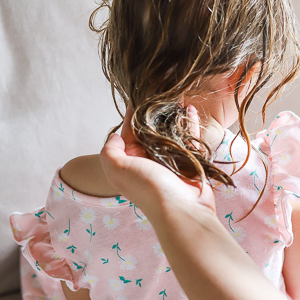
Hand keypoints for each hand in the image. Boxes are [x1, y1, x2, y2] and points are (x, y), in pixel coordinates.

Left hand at [100, 105, 215, 221]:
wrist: (182, 210)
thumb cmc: (149, 189)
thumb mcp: (117, 169)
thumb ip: (109, 151)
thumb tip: (115, 135)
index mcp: (130, 161)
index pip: (128, 132)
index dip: (131, 113)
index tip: (137, 94)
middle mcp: (149, 160)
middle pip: (150, 130)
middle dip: (154, 111)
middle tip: (159, 89)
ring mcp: (170, 160)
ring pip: (170, 131)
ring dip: (172, 113)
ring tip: (175, 95)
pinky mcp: (189, 160)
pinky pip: (189, 137)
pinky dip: (189, 122)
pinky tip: (189, 108)